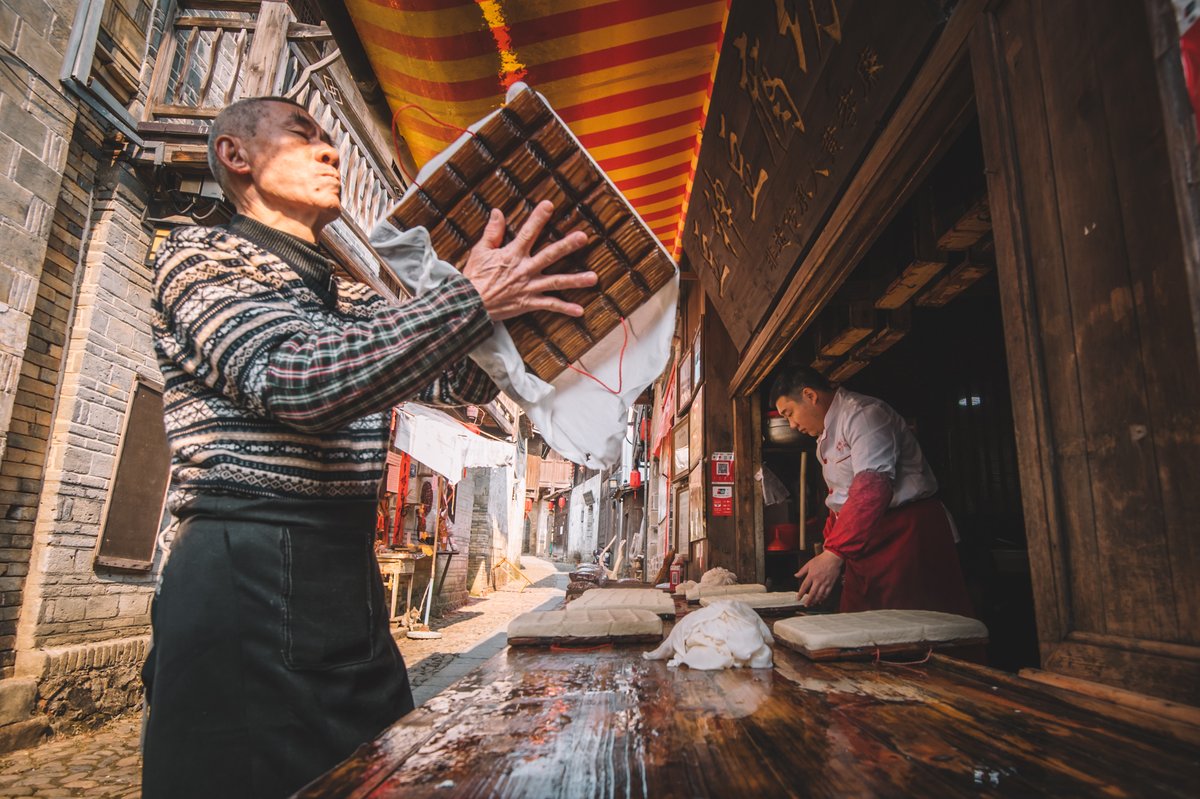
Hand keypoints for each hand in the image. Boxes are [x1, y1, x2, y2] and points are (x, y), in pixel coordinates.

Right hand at [462, 202, 595, 320]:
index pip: (528, 232)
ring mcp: (529, 286)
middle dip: (567, 245)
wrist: (470, 304)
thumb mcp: (481, 251)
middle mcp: (524, 269)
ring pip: (556, 282)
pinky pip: (549, 306)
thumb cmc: (475, 277)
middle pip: (549, 255)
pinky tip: (580, 310)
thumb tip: (497, 212)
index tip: (549, 205)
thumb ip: (492, 232)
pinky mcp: (529, 302)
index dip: (538, 218)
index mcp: (512, 254)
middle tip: (582, 237)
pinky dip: (564, 309)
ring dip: (575, 280)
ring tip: (593, 278)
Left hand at [795, 549, 843, 606]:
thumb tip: (795, 575)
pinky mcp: (831, 584)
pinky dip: (823, 598)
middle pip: (812, 593)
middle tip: (805, 604)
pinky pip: (827, 593)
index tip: (798, 598)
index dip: (801, 593)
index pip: (804, 586)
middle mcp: (818, 580)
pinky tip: (820, 601)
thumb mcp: (809, 564)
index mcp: (811, 575)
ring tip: (812, 604)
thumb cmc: (821, 560)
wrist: (832, 558)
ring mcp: (825, 583)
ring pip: (819, 595)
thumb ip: (802, 571)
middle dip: (808, 600)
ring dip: (815, 601)